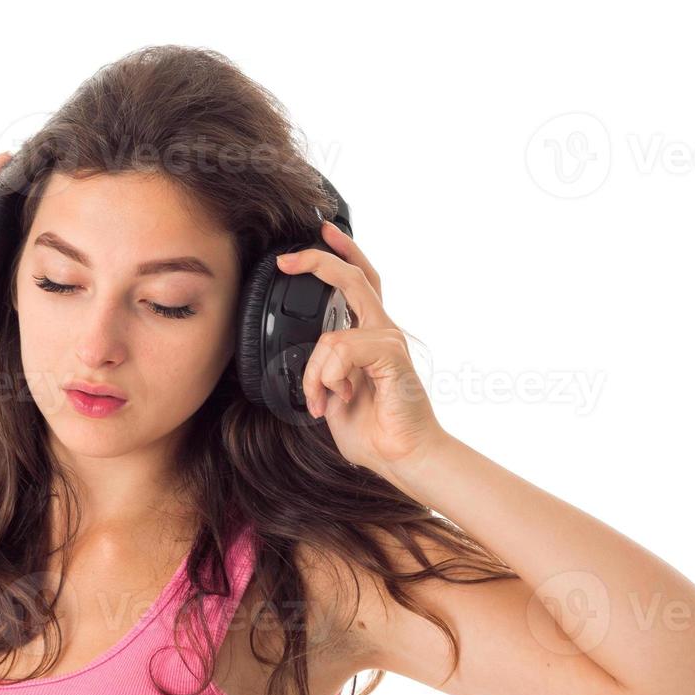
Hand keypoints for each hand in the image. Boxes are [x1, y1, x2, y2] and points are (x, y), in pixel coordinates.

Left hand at [274, 221, 446, 475]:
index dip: (339, 256)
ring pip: (331, 337)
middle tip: (290, 259)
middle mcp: (382, 332)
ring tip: (324, 401)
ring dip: (314, 375)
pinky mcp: (392, 358)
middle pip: (356, 278)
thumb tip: (303, 362)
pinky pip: (343, 352)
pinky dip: (329, 378)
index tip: (317, 237)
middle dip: (322, 260)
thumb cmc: (374, 430)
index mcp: (369, 336)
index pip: (359, 282)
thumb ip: (321, 370)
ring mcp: (389, 343)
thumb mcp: (332, 394)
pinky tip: (339, 397)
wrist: (404, 457)